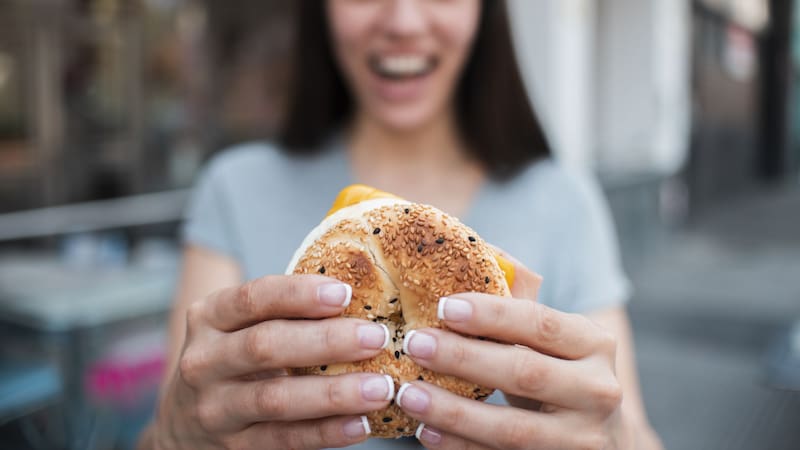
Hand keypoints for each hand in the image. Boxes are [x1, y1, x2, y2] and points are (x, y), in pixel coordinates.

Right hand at [150, 275, 393, 448]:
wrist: (184, 424)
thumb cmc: (233, 359)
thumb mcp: (240, 327)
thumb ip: (283, 313)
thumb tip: (363, 298)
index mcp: (209, 318)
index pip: (252, 298)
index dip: (298, 294)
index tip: (344, 292)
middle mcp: (204, 361)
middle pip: (266, 346)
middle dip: (327, 340)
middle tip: (376, 338)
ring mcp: (215, 408)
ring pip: (277, 399)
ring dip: (334, 393)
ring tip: (380, 388)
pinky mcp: (233, 447)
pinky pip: (284, 440)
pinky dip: (326, 432)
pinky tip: (360, 424)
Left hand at [395, 257, 629, 449]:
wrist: (602, 438)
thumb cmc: (562, 372)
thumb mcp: (555, 338)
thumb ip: (520, 302)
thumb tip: (475, 249)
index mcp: (595, 344)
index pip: (541, 323)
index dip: (492, 314)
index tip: (444, 307)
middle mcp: (598, 391)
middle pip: (523, 373)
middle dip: (464, 359)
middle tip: (414, 344)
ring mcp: (582, 439)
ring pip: (511, 428)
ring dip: (453, 411)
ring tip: (409, 394)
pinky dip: (461, 446)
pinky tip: (426, 432)